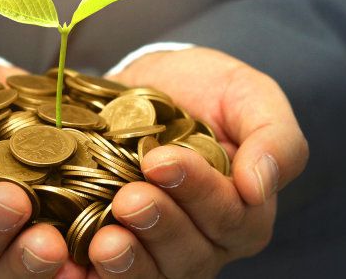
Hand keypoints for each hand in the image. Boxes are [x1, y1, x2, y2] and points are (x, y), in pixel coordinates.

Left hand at [86, 47, 308, 277]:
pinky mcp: (117, 248)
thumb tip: (260, 188)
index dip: (198, 192)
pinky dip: (90, 274)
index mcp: (241, 211)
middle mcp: (203, 241)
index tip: (161, 159)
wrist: (148, 86)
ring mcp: (157, 251)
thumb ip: (275, 139)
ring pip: (153, 274)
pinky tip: (71, 262)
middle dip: (160, 226)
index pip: (231, 217)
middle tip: (130, 197)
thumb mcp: (249, 97)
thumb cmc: (206, 91)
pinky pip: (107, 276)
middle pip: (190, 255)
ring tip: (105, 240)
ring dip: (129, 261)